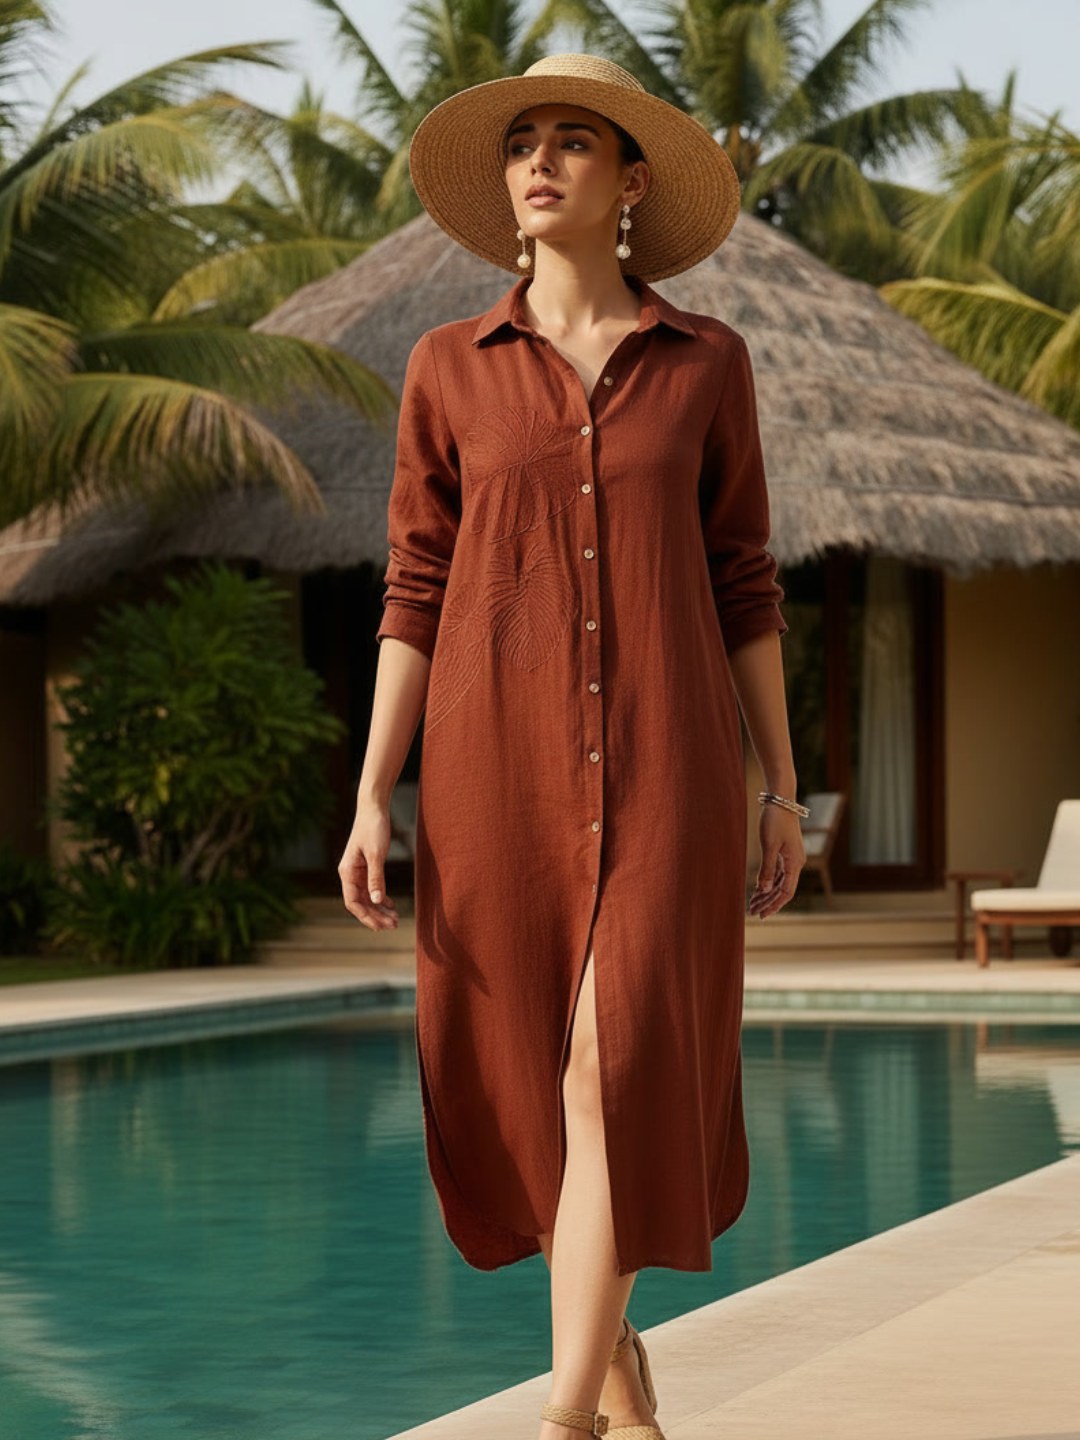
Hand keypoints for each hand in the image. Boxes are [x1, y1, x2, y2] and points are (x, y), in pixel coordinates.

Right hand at [338, 800, 399, 930]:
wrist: (373, 808)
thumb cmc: (373, 828)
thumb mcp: (376, 854)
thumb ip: (376, 878)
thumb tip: (377, 901)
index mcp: (347, 872)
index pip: (353, 902)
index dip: (366, 916)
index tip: (381, 926)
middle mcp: (349, 874)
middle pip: (360, 903)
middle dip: (375, 916)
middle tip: (394, 926)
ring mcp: (357, 872)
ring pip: (367, 898)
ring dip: (379, 909)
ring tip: (395, 919)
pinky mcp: (366, 867)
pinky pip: (371, 888)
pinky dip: (381, 898)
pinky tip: (391, 905)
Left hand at [748, 802, 805, 918]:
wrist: (780, 800)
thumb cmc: (775, 821)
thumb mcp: (769, 845)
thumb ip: (767, 869)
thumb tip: (765, 889)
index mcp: (795, 863)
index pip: (786, 892)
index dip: (774, 905)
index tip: (761, 914)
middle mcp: (796, 863)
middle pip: (782, 890)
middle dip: (767, 902)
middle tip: (752, 912)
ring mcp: (791, 858)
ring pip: (780, 882)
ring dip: (766, 893)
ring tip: (752, 903)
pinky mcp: (785, 852)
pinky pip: (777, 873)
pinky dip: (768, 882)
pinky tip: (757, 888)